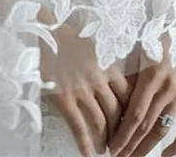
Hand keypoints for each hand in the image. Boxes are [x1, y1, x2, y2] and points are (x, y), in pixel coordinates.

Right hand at [39, 21, 135, 156]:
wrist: (44, 31)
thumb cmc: (69, 37)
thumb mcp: (96, 46)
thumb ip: (109, 65)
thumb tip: (119, 83)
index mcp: (108, 66)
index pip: (128, 96)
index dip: (131, 113)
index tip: (131, 123)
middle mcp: (98, 80)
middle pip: (116, 113)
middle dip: (120, 131)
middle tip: (120, 142)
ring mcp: (81, 91)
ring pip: (100, 123)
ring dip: (105, 140)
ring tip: (106, 150)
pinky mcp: (64, 99)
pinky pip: (78, 128)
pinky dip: (85, 146)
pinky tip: (90, 156)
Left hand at [108, 33, 175, 156]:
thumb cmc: (155, 30)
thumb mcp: (137, 46)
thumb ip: (126, 72)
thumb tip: (108, 96)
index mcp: (151, 75)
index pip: (134, 115)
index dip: (122, 135)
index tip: (111, 148)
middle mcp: (168, 87)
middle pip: (146, 126)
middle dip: (130, 145)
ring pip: (163, 129)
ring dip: (147, 147)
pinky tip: (166, 156)